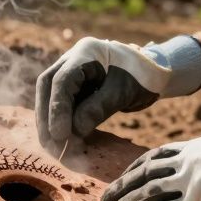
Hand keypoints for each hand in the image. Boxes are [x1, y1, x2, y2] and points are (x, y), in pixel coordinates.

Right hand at [35, 35, 200, 151]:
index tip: (60, 135)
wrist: (153, 73)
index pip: (62, 81)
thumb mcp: (123, 92)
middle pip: (47, 86)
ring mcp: (71, 71)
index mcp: (85, 52)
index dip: (57, 109)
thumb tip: (72, 132)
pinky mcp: (74, 86)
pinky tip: (62, 140)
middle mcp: (72, 59)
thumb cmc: (143, 77)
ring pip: (49, 95)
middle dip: (46, 117)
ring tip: (55, 148)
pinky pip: (60, 103)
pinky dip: (59, 121)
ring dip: (49, 122)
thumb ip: (97, 109)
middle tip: (51, 145)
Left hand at [100, 136, 200, 200]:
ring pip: (150, 193)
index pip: (155, 154)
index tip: (123, 178)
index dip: (135, 168)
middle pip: (146, 173)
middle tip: (107, 199)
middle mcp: (191, 161)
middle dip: (123, 186)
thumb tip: (184, 175)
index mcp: (197, 147)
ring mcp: (194, 183)